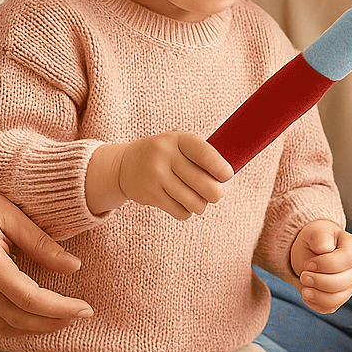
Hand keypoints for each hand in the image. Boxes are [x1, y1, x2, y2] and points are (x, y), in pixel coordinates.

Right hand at [0, 168, 92, 338]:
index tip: (86, 308)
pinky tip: (35, 315)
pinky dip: (15, 325)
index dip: (61, 308)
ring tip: (63, 318)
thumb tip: (73, 267)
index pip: (31, 299)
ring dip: (35, 329)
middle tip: (83, 314)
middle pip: (19, 319)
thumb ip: (42, 244)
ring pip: (2, 326)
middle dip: (54, 322)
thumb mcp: (10, 214)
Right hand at [112, 132, 232, 219]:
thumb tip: (227, 177)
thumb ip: (202, 156)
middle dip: (216, 193)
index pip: (205, 154)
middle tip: (214, 193)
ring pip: (195, 202)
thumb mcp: (179, 145)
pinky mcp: (150, 195)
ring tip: (197, 199)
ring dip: (201, 205)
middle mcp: (165, 156)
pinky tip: (182, 202)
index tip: (227, 176)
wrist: (124, 165)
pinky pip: (180, 212)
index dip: (220, 168)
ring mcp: (156, 176)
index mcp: (178, 139)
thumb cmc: (165, 155)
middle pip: (205, 184)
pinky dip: (186, 211)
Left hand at [289, 220, 351, 313]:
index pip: (347, 260)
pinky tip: (307, 291)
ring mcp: (350, 286)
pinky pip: (328, 308)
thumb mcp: (315, 232)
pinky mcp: (339, 299)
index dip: (326, 264)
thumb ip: (321, 237)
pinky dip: (314, 302)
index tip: (309, 263)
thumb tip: (324, 249)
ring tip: (303, 285)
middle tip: (303, 275)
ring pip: (336, 299)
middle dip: (318, 281)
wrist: (312, 252)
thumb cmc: (316, 240)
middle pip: (342, 282)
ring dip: (315, 294)